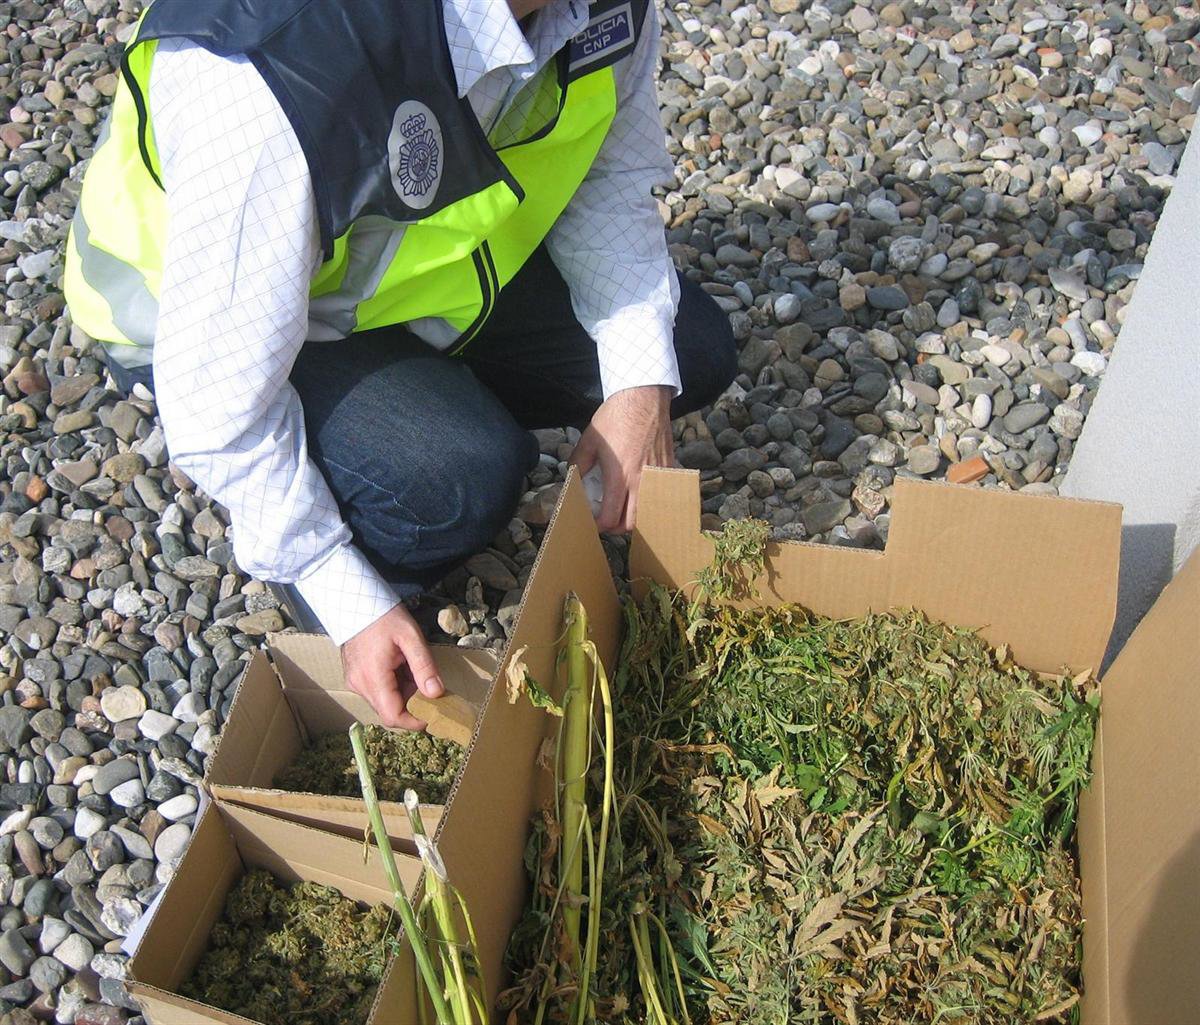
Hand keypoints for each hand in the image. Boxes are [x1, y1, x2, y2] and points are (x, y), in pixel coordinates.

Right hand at [341, 604, 443, 729]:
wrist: (357, 602)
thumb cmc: (385, 616)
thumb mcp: (411, 637)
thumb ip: (424, 666)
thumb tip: (436, 694)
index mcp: (373, 678)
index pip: (393, 716)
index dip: (415, 721)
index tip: (434, 713)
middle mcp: (360, 685)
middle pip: (389, 711)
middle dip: (412, 705)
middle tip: (429, 688)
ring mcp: (355, 682)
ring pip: (383, 702)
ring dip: (403, 695)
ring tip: (413, 672)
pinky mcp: (355, 677)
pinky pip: (376, 692)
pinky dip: (392, 688)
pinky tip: (401, 669)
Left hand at [569, 385, 673, 532]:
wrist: (644, 398)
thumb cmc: (616, 417)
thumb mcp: (590, 439)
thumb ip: (579, 463)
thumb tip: (572, 478)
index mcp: (619, 477)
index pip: (611, 517)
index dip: (599, 526)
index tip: (592, 522)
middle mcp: (641, 482)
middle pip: (632, 523)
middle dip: (617, 528)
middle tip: (606, 520)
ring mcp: (657, 477)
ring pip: (649, 513)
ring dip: (635, 518)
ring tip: (623, 510)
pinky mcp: (668, 469)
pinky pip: (661, 496)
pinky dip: (651, 503)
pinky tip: (641, 495)